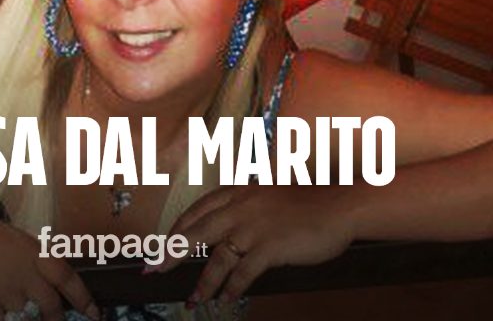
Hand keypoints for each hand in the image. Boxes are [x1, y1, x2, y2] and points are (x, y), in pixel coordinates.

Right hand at [0, 216, 98, 319]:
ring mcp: (5, 292)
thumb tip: (44, 275)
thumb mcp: (5, 236)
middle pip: (51, 306)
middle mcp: (23, 272)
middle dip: (56, 320)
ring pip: (28, 319)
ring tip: (17, 313)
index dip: (84, 298)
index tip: (95, 313)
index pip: (68, 277)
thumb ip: (28, 256)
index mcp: (31, 250)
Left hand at [156, 185, 355, 304]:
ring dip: (203, 282)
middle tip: (152, 269)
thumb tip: (224, 237)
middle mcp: (240, 207)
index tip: (161, 246)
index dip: (176, 230)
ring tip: (193, 299)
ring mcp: (255, 227)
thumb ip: (243, 211)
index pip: (196, 211)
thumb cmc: (306, 205)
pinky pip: (243, 272)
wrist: (340, 206)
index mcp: (237, 193)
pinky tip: (226, 299)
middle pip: (196, 232)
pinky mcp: (271, 246)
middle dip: (171, 253)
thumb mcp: (266, 198)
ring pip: (217, 258)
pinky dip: (232, 288)